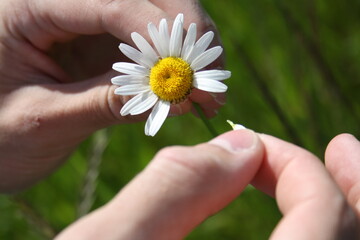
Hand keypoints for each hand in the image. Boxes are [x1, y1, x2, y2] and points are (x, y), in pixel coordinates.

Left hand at [0, 0, 222, 191]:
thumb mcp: (42, 120)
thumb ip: (105, 102)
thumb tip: (170, 95)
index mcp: (28, 4)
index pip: (110, 1)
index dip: (159, 34)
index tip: (193, 73)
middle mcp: (63, 2)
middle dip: (185, 35)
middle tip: (211, 79)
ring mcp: (86, 20)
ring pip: (154, 16)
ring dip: (186, 53)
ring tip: (206, 93)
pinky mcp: (100, 42)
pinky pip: (147, 46)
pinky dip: (172, 69)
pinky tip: (186, 94)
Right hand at [54, 130, 359, 238]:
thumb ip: (177, 185)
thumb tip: (240, 143)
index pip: (325, 221)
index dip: (297, 167)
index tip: (253, 145)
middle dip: (349, 189)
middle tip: (342, 148)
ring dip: (342, 211)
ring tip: (337, 169)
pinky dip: (318, 236)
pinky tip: (299, 219)